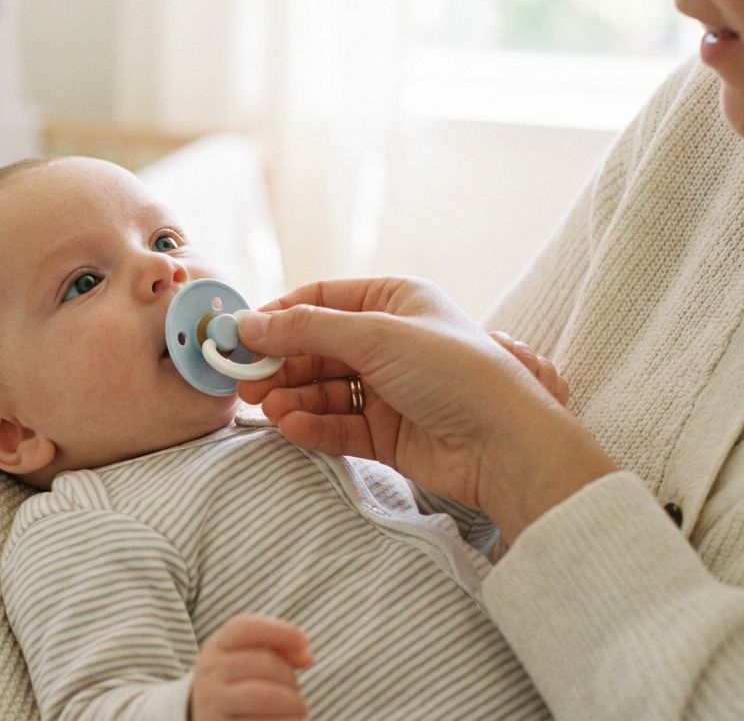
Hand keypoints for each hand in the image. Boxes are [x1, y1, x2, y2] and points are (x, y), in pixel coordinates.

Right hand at [190, 614, 313, 720]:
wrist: (207, 719)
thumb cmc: (240, 683)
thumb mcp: (250, 658)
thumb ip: (280, 648)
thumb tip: (306, 657)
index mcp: (216, 648)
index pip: (245, 628)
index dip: (279, 630)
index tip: (305, 640)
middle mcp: (210, 673)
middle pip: (262, 662)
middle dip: (289, 675)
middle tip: (296, 689)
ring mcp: (214, 703)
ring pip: (264, 695)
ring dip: (292, 701)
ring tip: (299, 707)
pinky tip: (289, 719)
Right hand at [236, 277, 612, 539]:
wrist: (504, 443)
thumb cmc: (453, 373)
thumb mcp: (375, 336)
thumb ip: (306, 330)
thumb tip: (247, 324)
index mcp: (394, 301)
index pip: (320, 301)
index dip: (278, 317)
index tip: (239, 337)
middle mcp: (390, 342)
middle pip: (316, 348)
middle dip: (280, 364)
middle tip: (245, 383)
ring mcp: (388, 389)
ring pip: (323, 389)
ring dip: (293, 397)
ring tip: (268, 409)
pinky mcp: (387, 434)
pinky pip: (338, 425)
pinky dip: (313, 426)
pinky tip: (292, 428)